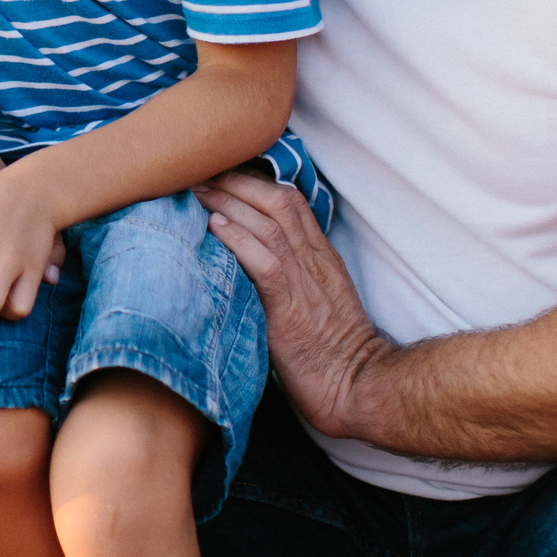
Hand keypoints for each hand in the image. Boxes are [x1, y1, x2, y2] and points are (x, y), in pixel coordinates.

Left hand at [197, 171, 395, 439]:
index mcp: (322, 257)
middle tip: (201, 170)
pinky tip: (216, 226)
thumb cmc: (332, 353)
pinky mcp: (291, 308)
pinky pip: (266, 263)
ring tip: (198, 189)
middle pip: (278, 201)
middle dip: (238, 180)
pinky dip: (240, 239)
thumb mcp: (316, 302)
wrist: (359, 386)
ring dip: (230, 201)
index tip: (223, 171)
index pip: (292, 201)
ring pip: (269, 223)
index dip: (255, 181)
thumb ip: (291, 276)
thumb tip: (247, 259)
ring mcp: (306, 282)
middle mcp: (315, 261)